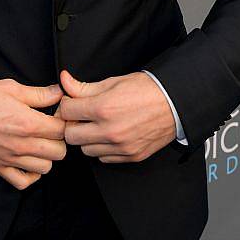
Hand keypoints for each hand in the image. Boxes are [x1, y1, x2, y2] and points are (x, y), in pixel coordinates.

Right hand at [0, 78, 67, 188]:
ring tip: (40, 142)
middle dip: (59, 139)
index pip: (62, 129)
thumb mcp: (11, 88)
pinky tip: (29, 160)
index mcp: (29, 123)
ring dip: (47, 156)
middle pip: (59, 151)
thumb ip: (39, 93)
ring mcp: (11, 159)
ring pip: (46, 168)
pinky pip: (24, 182)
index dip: (64, 120)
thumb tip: (60, 92)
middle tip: (50, 127)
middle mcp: (23, 145)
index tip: (58, 114)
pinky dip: (31, 175)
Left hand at [55, 68, 175, 162]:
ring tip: (96, 125)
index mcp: (103, 108)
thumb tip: (64, 81)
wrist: (175, 103)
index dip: (66, 105)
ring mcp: (120, 147)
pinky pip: (104, 158)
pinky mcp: (130, 156)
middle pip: (71, 136)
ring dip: (86, 138)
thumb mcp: (113, 82)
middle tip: (80, 116)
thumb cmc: (146, 89)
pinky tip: (109, 135)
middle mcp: (110, 131)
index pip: (66, 111)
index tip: (72, 103)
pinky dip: (102, 148)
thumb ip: (84, 87)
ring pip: (86, 150)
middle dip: (72, 124)